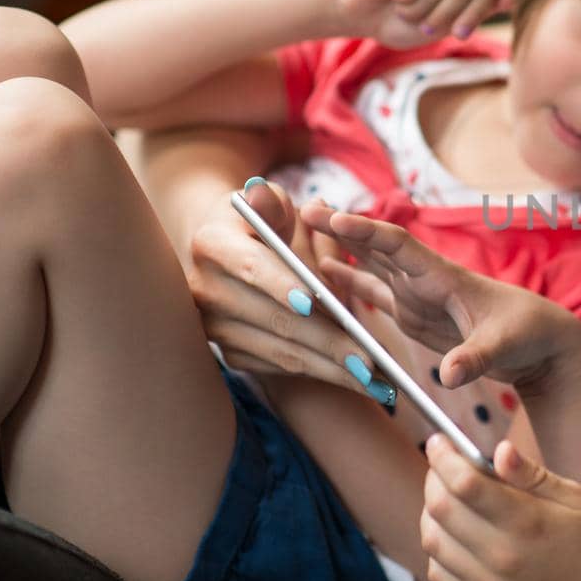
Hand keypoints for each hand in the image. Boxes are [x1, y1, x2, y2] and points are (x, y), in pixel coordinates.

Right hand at [187, 179, 386, 396]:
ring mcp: (215, 328)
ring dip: (331, 368)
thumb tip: (293, 201)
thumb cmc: (263, 221)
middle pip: (276, 320)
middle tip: (371, 358)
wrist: (227, 250)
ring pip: (282, 352)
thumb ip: (279, 202)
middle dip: (328, 341)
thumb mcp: (270, 203)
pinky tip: (354, 378)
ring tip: (374, 378)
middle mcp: (206, 291)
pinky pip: (281, 367)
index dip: (283, 285)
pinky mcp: (229, 353)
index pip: (253, 267)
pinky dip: (320, 374)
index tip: (315, 303)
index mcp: (213, 246)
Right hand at [300, 202, 580, 396]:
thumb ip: (475, 358)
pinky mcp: (411, 313)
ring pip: (369, 264)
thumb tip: (451, 376)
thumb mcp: (504, 347)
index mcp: (444, 276)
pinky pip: (372, 292)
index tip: (330, 217)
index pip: (399, 245)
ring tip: (295, 231)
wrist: (539, 342)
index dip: (365, 232)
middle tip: (296, 208)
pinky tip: (318, 274)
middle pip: (374, 246)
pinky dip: (346, 283)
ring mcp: (414, 295)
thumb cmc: (529, 335)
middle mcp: (424, 279)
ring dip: (336, 248)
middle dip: (337, 227)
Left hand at [421, 435, 580, 580]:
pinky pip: (439, 573)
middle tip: (444, 466)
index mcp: (526, 523)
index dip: (443, 457)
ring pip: (432, 541)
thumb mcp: (575, 497)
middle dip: (434, 478)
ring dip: (432, 513)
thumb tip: (499, 450)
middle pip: (440, 510)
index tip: (438, 441)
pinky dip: (438, 548)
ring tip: (452, 498)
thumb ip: (531, 474)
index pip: (464, 484)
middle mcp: (501, 558)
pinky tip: (457, 535)